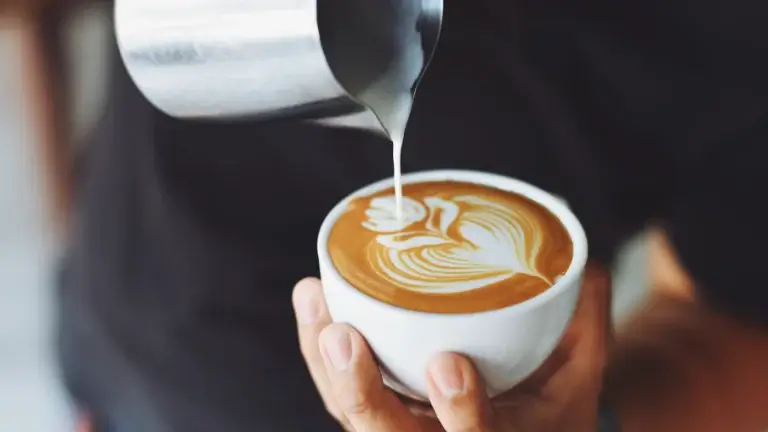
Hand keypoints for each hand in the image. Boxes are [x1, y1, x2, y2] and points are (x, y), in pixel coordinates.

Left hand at [293, 264, 610, 430]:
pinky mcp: (374, 413)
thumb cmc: (546, 412)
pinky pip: (337, 391)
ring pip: (350, 412)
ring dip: (324, 361)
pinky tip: (313, 302)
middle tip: (343, 337)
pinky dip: (319, 350)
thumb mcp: (576, 377)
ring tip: (314, 299)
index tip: (448, 363)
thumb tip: (584, 263)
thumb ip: (582, 324)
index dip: (462, 412)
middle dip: (360, 390)